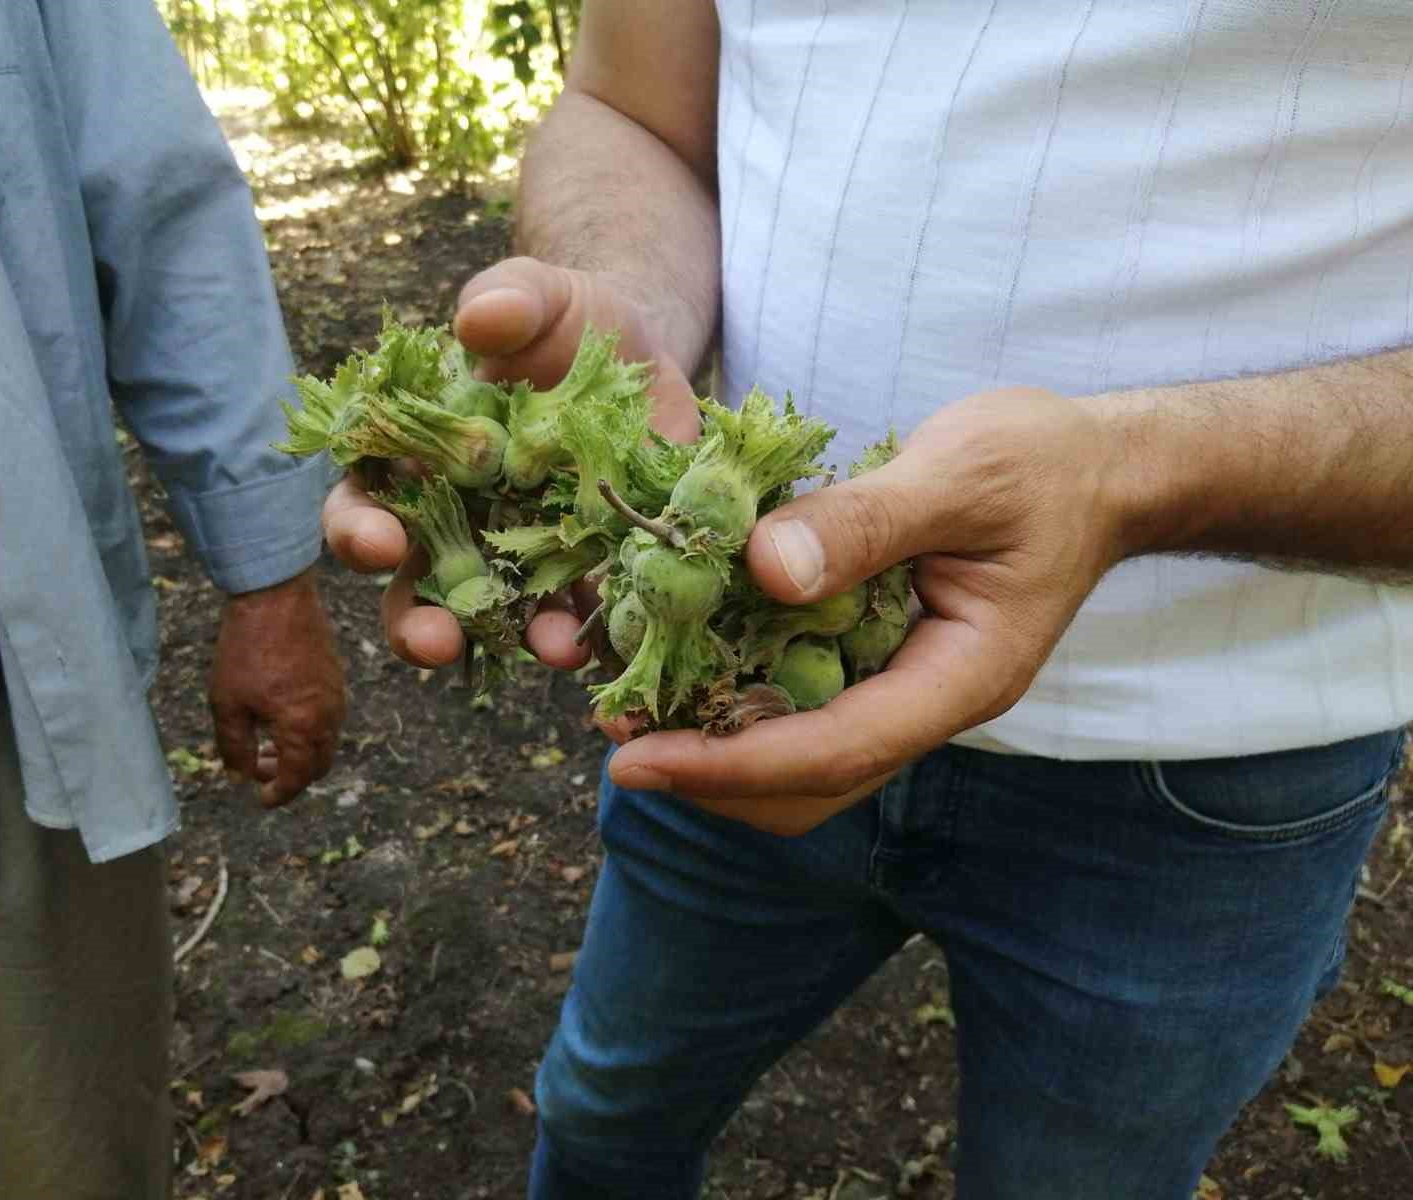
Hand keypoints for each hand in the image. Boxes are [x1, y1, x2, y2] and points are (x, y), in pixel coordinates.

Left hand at [208, 567, 347, 806]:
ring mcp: (337, 695)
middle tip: (259, 771)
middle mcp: (329, 716)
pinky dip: (308, 730)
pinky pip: (329, 717)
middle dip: (290, 776)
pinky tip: (280, 715)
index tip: (259, 799)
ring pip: (325, 741)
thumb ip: (234, 748)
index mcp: (304, 728)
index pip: (296, 779)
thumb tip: (240, 777)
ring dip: (299, 752)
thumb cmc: (247, 649)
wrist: (275, 595)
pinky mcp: (335, 676)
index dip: (277, 795)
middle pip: (318, 765)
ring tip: (266, 744)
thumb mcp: (228, 704)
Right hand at [321, 256, 701, 670]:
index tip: (378, 542)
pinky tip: (603, 637)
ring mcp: (519, 553)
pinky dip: (589, 629)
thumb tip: (476, 321)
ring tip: (547, 649)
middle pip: (415, 585)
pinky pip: (578, 611)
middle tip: (434, 640)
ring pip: (498, 617)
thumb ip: (506, 298)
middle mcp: (455, 519)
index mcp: (415, 456)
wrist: (640, 351)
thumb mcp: (538, 292)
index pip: (364, 501)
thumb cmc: (563, 320)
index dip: (359, 529)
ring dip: (515, 640)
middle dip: (418, 620)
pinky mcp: (584, 566)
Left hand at [605, 387, 1132, 835]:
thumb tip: (764, 571)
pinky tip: (679, 656)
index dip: (732, 765)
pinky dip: (733, 695)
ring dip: (714, 745)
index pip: (836, 751)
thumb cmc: (1045, 467)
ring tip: (629, 704)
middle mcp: (924, 702)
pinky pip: (798, 701)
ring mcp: (899, 686)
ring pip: (797, 758)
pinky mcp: (874, 657)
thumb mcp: (963, 474)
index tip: (637, 762)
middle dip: (709, 774)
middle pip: (808, 784)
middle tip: (615, 735)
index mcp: (960, 678)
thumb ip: (869, 522)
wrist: (1096, 470)